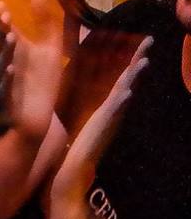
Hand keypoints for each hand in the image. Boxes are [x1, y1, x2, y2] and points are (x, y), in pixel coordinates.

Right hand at [0, 0, 70, 143]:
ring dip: (6, 51)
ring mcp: (7, 81)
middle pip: (1, 45)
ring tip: (11, 37)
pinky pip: (6, 87)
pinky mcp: (11, 98)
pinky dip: (7, 78)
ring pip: (2, 63)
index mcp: (15, 52)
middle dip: (2, 31)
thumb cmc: (42, 81)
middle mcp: (7, 63)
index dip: (3, 19)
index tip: (2, 4)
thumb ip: (45, 24)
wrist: (39, 116)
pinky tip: (11, 69)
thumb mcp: (50, 49)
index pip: (6, 31)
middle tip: (6, 17)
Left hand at [52, 35, 150, 198]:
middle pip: (125, 81)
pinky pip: (111, 114)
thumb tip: (85, 93)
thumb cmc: (72, 152)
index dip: (128, 60)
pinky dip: (120, 103)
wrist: (68, 178)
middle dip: (137, 61)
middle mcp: (108, 113)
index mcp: (103, 108)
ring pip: (122, 94)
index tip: (138, 41)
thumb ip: (86, 108)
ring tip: (144, 60)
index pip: (117, 78)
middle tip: (150, 39)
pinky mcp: (99, 131)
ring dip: (133, 77)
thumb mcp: (80, 123)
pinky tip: (128, 92)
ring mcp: (106, 122)